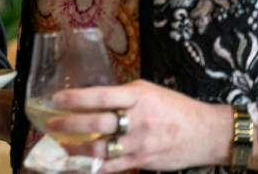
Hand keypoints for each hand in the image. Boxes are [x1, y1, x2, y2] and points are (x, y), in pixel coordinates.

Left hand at [51, 79, 235, 172]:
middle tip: (51, 124)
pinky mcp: (142, 162)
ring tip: (60, 145)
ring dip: (76, 149)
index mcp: (138, 98)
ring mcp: (140, 144)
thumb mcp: (148, 91)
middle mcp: (138, 121)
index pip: (102, 96)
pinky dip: (91, 168)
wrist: (206, 134)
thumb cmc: (174, 108)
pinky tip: (75, 166)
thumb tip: (90, 96)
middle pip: (98, 124)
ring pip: (101, 150)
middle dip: (70, 125)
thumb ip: (121, 94)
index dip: (77, 99)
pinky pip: (112, 167)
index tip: (57, 99)